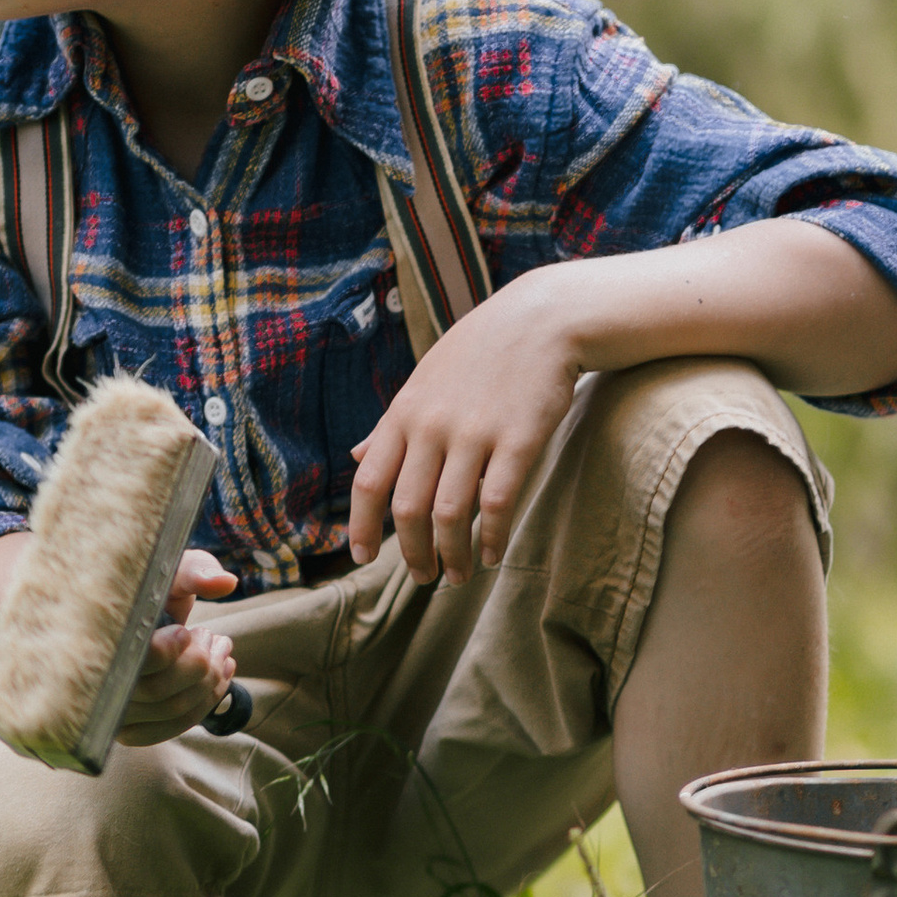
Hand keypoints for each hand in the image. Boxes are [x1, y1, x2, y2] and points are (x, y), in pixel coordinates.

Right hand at [113, 548, 240, 744]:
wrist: (135, 609)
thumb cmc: (152, 585)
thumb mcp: (170, 569)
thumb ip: (195, 571)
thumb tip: (226, 583)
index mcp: (101, 633)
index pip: (134, 660)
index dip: (169, 650)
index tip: (186, 630)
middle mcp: (95, 677)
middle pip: (157, 691)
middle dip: (200, 664)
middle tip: (217, 637)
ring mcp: (108, 707)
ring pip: (169, 711)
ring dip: (209, 683)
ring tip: (223, 653)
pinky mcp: (126, 724)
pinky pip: (167, 730)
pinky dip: (203, 706)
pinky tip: (221, 680)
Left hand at [348, 277, 582, 585]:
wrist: (540, 319)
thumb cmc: (479, 352)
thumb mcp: (424, 380)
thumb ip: (391, 424)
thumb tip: (356, 458)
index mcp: (404, 413)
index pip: (369, 482)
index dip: (361, 526)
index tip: (363, 557)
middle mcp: (432, 425)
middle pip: (406, 508)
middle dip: (411, 553)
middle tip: (422, 577)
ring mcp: (475, 432)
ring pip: (449, 514)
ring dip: (450, 555)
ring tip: (457, 576)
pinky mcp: (518, 440)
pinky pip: (497, 503)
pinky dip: (490, 537)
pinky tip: (491, 554)